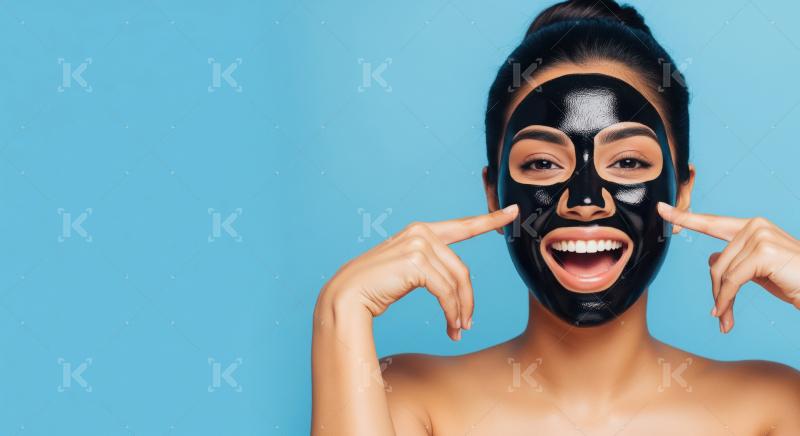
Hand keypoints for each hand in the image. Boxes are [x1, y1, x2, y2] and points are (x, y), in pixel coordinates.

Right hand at [320, 204, 518, 340]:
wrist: (346, 296)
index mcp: (421, 230)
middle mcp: (421, 232)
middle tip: (467, 325)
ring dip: (460, 311)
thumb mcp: (409, 272)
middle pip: (462, 269)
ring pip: (457, 282)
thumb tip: (460, 290)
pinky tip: (451, 326)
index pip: (463, 226)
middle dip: (468, 300)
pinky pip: (446, 292)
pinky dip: (452, 312)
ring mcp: (418, 244)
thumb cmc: (375, 288)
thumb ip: (433, 269)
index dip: (490, 220)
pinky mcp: (416, 262)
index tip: (513, 211)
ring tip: (458, 330)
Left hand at [658, 202, 799, 332]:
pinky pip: (732, 281)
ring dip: (722, 299)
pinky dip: (726, 300)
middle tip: (720, 314)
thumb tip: (711, 261)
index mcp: (751, 227)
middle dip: (716, 290)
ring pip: (721, 272)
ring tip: (725, 318)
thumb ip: (734, 263)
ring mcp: (760, 236)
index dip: (685, 218)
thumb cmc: (793, 282)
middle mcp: (754, 225)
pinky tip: (725, 315)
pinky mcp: (764, 251)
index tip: (661, 210)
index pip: (712, 223)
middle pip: (715, 262)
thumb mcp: (757, 272)